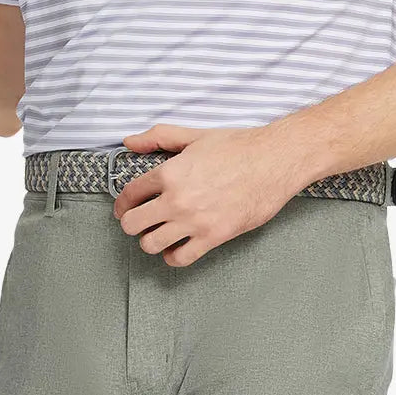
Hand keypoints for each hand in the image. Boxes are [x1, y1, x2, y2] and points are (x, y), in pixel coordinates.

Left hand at [112, 123, 303, 266]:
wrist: (273, 161)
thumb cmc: (237, 147)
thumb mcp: (194, 136)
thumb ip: (159, 137)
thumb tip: (130, 141)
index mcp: (169, 172)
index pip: (129, 194)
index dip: (122, 202)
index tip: (124, 207)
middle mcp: (176, 199)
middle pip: (133, 224)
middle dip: (131, 223)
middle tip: (138, 220)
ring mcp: (194, 221)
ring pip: (151, 244)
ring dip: (150, 240)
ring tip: (158, 233)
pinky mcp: (213, 237)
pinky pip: (180, 258)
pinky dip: (173, 256)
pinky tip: (177, 246)